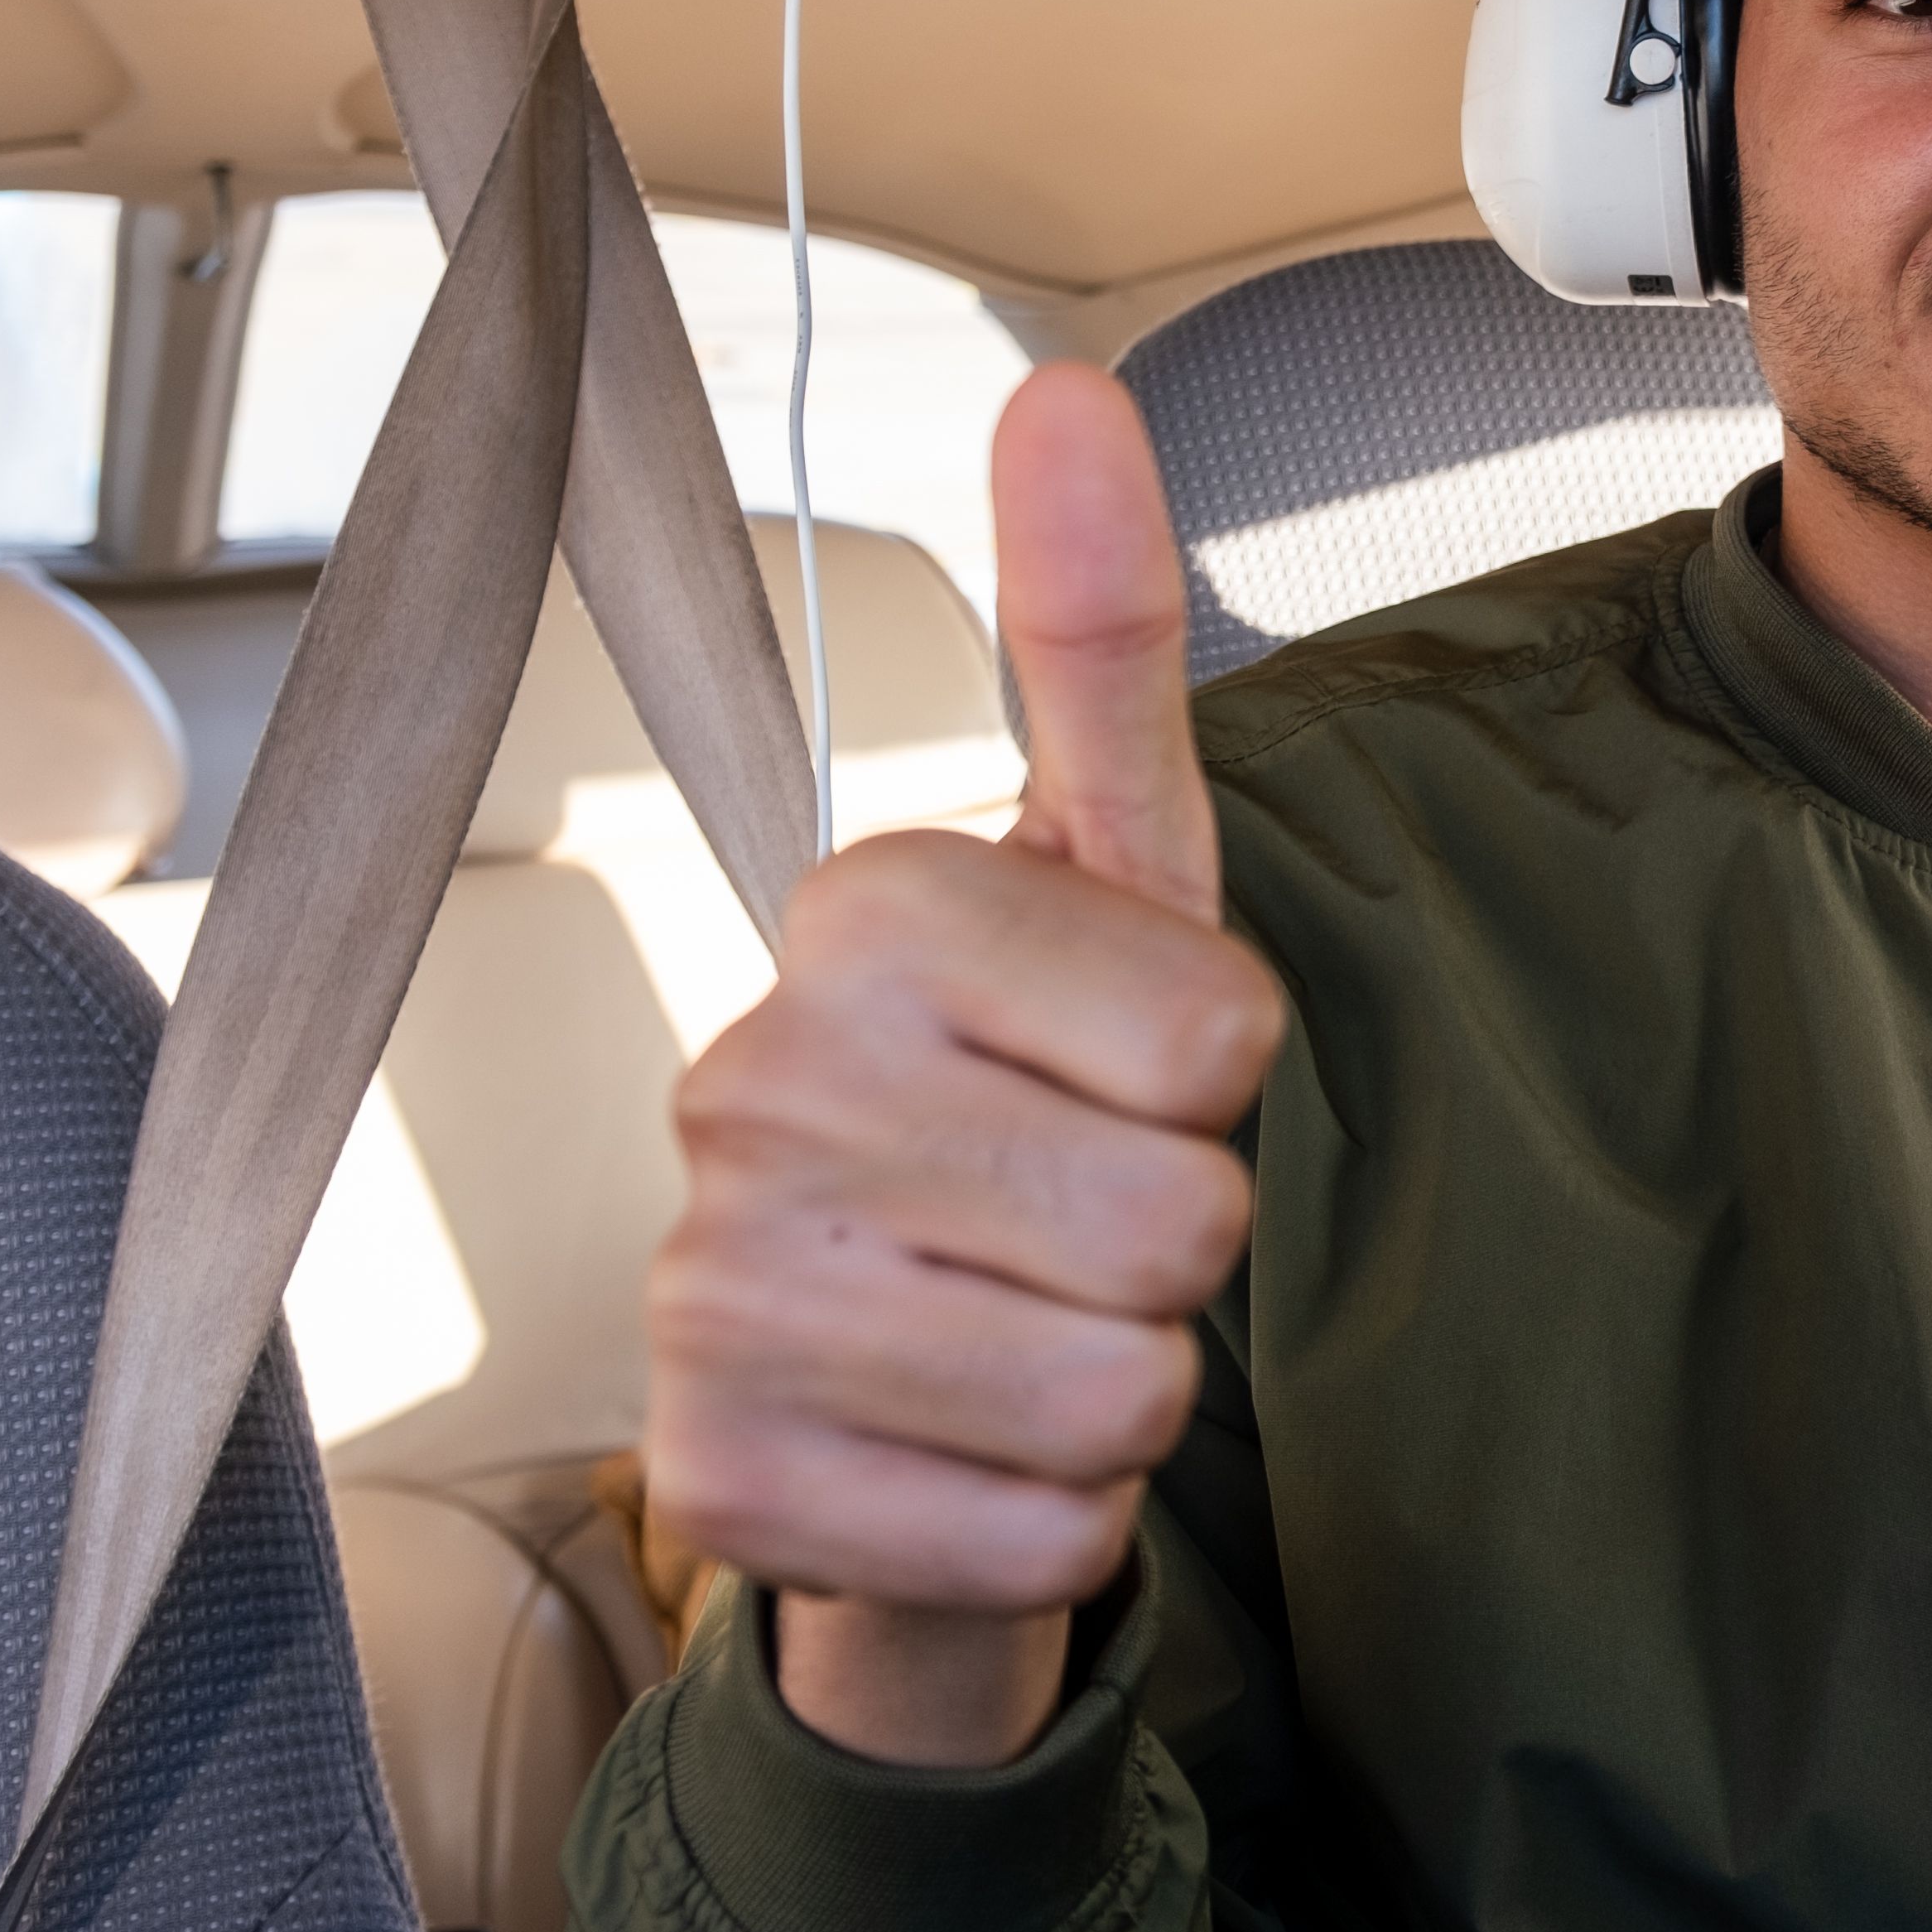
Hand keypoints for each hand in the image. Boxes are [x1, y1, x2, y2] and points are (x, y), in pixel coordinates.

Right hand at [640, 364, 1274, 1765]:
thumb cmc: (1035, 1102)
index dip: (1214, 1078)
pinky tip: (964, 1449)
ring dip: (1117, 1388)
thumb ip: (1099, 643)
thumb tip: (1066, 392)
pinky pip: (1036, 1539)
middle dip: (1177, 1247)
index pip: (1218, 1033)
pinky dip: (1047, 1526)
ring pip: (1114, 1392)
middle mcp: (757, 1082)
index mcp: (867, 913)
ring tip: (1023, 1326)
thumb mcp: (1109, 872)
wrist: (890, 1372)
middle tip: (1072, 1218)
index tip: (1118, 1071)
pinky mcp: (723, 1484)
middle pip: (1179, 1222)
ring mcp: (712, 1290)